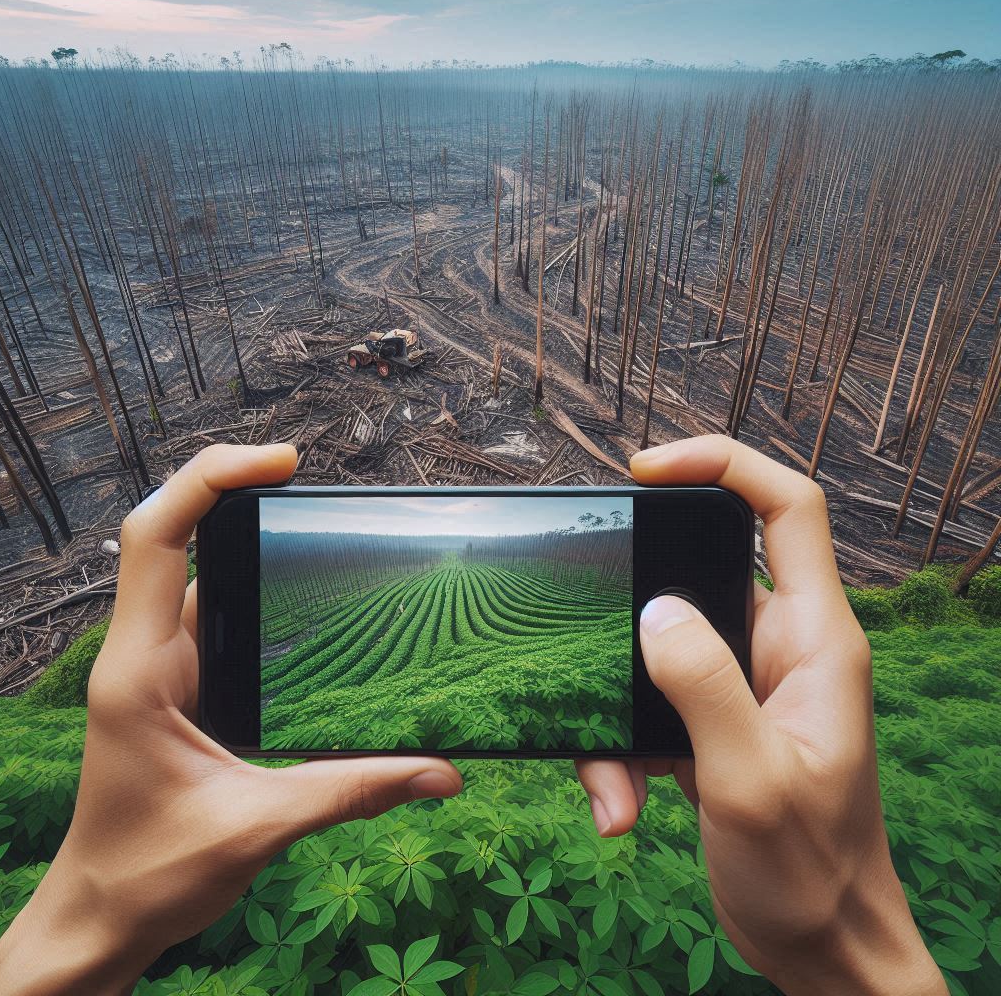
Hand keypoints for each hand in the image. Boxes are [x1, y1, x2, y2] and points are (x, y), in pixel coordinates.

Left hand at [0, 444, 461, 995]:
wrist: (101, 915)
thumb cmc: (153, 874)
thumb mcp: (260, 828)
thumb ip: (353, 791)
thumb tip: (441, 773)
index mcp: (141, 671)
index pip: (155, 539)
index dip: (210, 480)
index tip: (281, 462)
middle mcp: (144, 653)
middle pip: (168, 533)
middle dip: (226, 486)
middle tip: (299, 471)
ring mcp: (159, 665)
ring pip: (190, 570)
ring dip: (238, 533)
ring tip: (308, 515)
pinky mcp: (179, 683)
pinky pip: (210, 611)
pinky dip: (248, 583)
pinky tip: (300, 593)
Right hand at [576, 436, 945, 995]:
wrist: (820, 944)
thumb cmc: (810, 871)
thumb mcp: (752, 780)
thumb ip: (706, 687)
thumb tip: (655, 610)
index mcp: (814, 640)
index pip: (788, 508)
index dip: (724, 463)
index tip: (647, 470)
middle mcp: (778, 646)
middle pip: (702, 565)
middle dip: (638, 589)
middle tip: (586, 607)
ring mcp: (742, 683)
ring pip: (662, 642)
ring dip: (619, 697)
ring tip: (608, 775)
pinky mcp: (711, 719)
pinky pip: (650, 698)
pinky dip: (622, 744)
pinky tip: (618, 804)